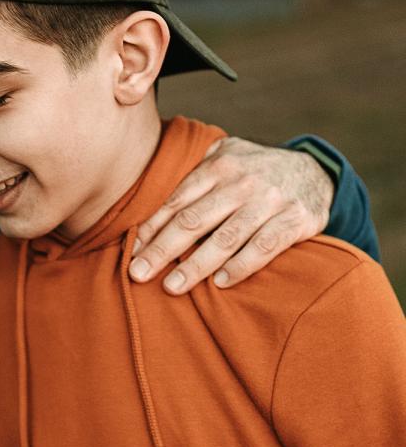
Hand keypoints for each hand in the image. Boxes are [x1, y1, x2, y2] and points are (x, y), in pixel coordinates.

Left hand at [129, 136, 334, 293]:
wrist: (316, 170)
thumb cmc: (253, 171)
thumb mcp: (224, 159)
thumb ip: (191, 175)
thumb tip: (142, 199)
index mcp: (218, 167)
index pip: (175, 202)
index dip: (150, 229)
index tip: (130, 252)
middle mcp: (242, 182)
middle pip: (193, 220)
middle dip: (162, 250)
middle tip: (138, 274)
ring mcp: (270, 200)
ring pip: (226, 237)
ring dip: (196, 265)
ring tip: (172, 287)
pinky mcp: (297, 219)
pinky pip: (265, 246)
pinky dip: (242, 265)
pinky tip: (221, 283)